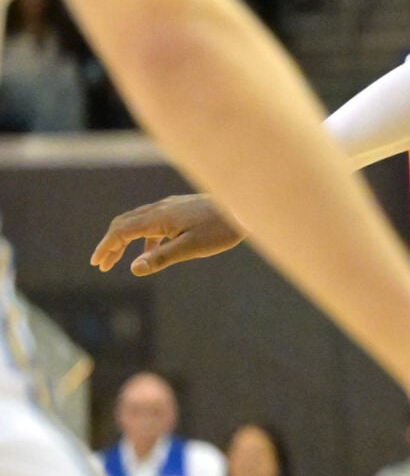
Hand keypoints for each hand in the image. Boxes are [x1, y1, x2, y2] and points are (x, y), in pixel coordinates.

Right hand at [90, 193, 242, 275]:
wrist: (246, 207)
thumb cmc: (221, 229)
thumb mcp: (192, 248)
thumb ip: (162, 258)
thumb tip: (134, 268)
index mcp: (159, 217)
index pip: (121, 231)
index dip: (107, 247)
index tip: (98, 263)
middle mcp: (161, 208)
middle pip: (125, 224)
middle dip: (111, 244)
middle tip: (103, 263)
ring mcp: (172, 207)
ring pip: (139, 222)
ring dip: (127, 240)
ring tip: (122, 260)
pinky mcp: (182, 209)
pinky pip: (155, 223)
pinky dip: (146, 238)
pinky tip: (153, 252)